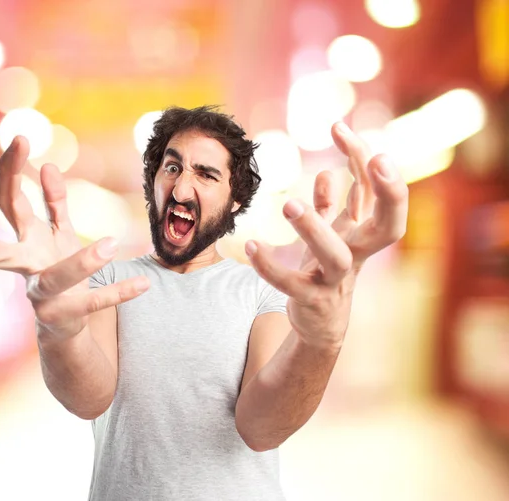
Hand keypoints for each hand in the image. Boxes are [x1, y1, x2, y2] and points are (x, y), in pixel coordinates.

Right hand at [0, 136, 149, 340]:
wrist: (63, 320)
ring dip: (82, 263)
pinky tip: (144, 282)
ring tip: (112, 245)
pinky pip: (93, 302)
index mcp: (24, 241)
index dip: (6, 175)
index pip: (6, 204)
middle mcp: (24, 269)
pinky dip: (118, 291)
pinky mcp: (65, 314)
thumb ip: (53, 202)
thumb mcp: (57, 234)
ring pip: (54, 279)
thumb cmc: (56, 268)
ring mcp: (42, 296)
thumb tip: (48, 166)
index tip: (20, 140)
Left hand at [245, 122, 408, 345]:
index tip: (337, 128)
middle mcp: (356, 254)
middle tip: (379, 159)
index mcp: (361, 234)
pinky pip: (292, 283)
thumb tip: (330, 174)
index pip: (375, 193)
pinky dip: (271, 266)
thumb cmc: (325, 270)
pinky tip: (252, 246)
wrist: (321, 322)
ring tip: (288, 205)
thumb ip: (330, 206)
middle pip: (389, 227)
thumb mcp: (329, 234)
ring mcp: (336, 280)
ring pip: (336, 255)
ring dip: (314, 228)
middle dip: (391, 194)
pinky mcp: (312, 300)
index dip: (364, 160)